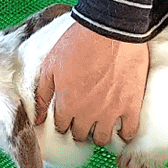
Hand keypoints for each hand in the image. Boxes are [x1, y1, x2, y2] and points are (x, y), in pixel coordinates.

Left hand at [34, 21, 148, 145]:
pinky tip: (122, 129)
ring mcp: (111, 111)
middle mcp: (88, 112)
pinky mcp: (131, 104)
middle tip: (82, 119)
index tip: (66, 116)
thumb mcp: (51, 65)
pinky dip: (125, 134)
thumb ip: (43, 95)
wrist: (110, 29)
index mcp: (68, 103)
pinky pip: (130, 132)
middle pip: (81, 134)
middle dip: (79, 129)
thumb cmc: (78, 43)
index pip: (62, 127)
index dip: (63, 121)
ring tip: (100, 125)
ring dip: (99, 134)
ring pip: (103, 138)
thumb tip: (37, 119)